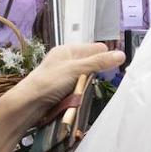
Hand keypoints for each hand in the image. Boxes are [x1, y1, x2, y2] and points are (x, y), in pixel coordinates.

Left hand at [0, 43, 124, 119]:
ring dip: (91, 83)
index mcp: (69, 49)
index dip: (106, 56)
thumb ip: (99, 62)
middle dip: (99, 71)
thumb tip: (122, 55)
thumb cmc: (49, 82)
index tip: (115, 69)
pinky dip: (84, 91)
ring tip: (91, 90)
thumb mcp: (76, 69)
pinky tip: (83, 96)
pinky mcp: (63, 88)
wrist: (28, 103)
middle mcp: (67, 60)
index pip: (96, 48)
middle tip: (103, 81)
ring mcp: (65, 75)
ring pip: (87, 76)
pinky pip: (80, 87)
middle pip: (92, 62)